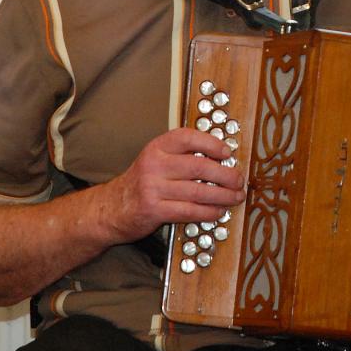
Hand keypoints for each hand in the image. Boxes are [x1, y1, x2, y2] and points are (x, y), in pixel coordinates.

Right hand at [100, 127, 245, 244]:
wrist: (111, 208)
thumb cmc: (142, 182)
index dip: (212, 144)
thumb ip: (182, 155)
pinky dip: (208, 212)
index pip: (188, 138)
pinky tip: (218, 211)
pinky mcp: (154, 210)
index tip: (228, 152)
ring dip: (222, 196)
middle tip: (239, 179)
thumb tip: (220, 156)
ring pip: (198, 191)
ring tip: (236, 196)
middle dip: (225, 174)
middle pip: (199, 167)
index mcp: (157, 147)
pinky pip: (189, 211)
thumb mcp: (157, 159)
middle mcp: (154, 164)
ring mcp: (153, 188)